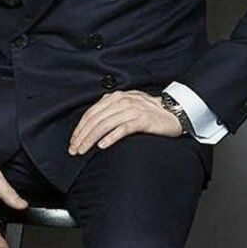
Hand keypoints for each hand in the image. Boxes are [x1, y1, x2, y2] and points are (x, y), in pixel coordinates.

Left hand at [68, 89, 182, 154]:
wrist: (173, 112)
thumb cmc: (149, 112)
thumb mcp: (127, 106)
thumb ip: (110, 110)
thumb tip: (92, 124)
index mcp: (115, 97)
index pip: (91, 113)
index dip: (79, 128)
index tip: (73, 141)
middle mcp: (122, 101)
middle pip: (95, 120)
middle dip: (82, 136)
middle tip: (74, 150)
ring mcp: (132, 110)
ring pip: (105, 125)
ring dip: (91, 139)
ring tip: (83, 150)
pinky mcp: (142, 120)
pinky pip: (122, 129)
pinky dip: (110, 137)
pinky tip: (102, 146)